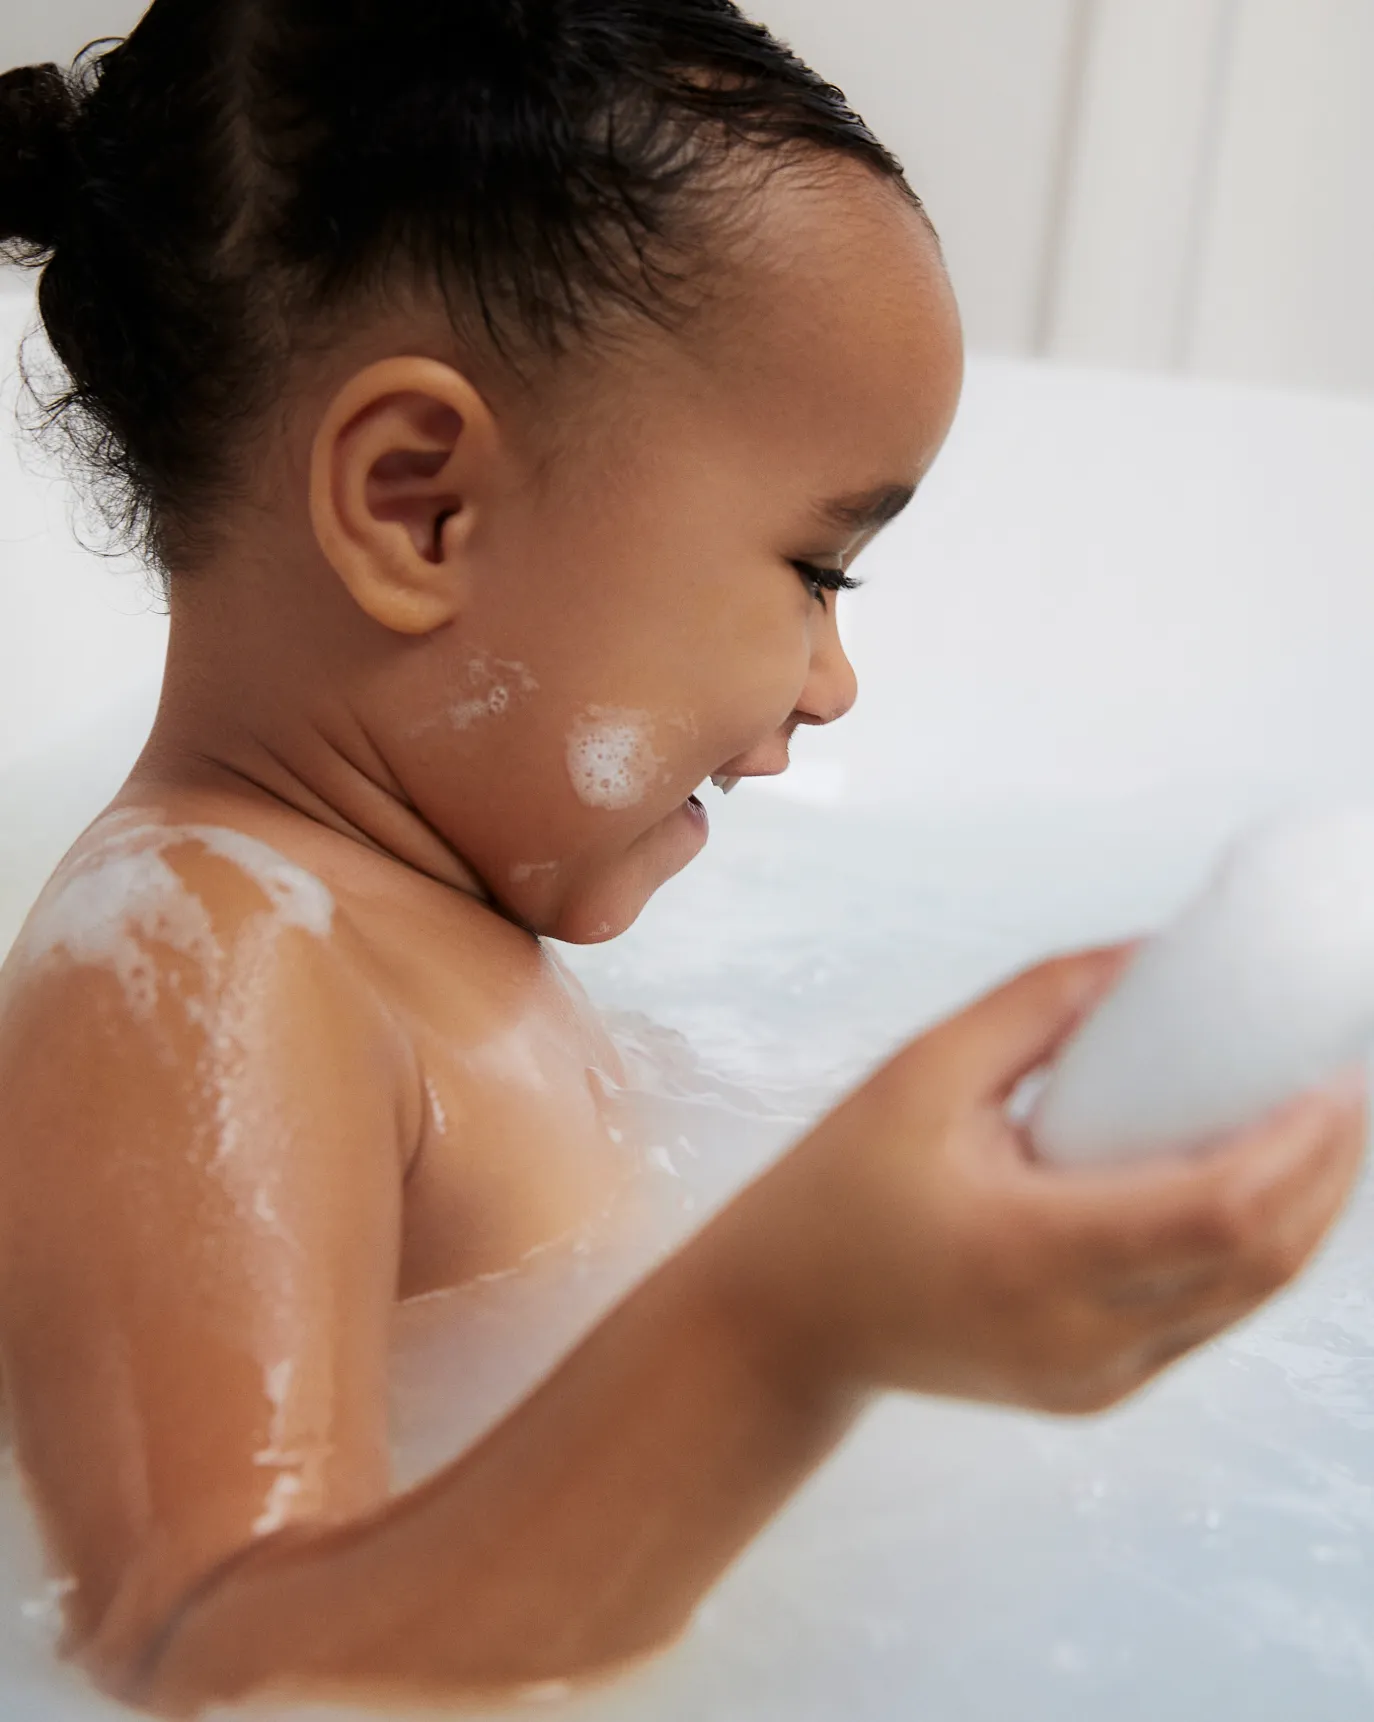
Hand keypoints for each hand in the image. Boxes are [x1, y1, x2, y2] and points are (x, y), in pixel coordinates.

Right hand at [729, 943, 1367, 1413]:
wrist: (787, 1321)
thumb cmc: (838, 1191)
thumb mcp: (922, 1073)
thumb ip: (1040, 1005)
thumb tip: (1151, 955)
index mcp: (1029, 1255)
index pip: (1220, 1213)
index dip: (1303, 1144)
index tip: (1339, 1070)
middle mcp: (1079, 1336)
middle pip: (1263, 1262)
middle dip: (1329, 1170)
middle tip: (1346, 1081)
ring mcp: (1095, 1377)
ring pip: (1250, 1298)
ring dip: (1306, 1210)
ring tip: (1320, 1122)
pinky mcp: (1098, 1389)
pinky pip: (1208, 1316)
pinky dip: (1254, 1249)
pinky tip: (1258, 1183)